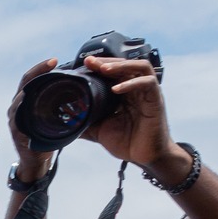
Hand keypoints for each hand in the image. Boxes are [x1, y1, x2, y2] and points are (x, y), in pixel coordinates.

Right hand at [7, 57, 60, 178]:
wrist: (37, 161)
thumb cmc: (47, 139)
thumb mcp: (55, 118)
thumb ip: (61, 104)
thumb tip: (83, 89)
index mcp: (27, 101)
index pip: (32, 79)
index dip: (41, 68)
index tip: (55, 60)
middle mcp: (18, 107)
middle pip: (25, 83)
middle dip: (38, 71)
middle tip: (53, 62)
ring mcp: (15, 118)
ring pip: (22, 96)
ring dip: (33, 86)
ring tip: (47, 77)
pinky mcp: (17, 130)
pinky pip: (20, 115)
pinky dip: (27, 106)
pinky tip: (36, 100)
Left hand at [80, 55, 185, 175]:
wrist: (143, 156)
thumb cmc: (126, 141)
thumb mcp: (97, 130)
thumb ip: (83, 121)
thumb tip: (61, 121)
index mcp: (124, 93)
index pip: (113, 72)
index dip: (99, 66)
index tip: (83, 64)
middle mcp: (136, 89)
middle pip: (125, 65)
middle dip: (107, 62)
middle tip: (90, 62)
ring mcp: (147, 93)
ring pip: (139, 68)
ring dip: (121, 66)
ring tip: (104, 69)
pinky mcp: (156, 100)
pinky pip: (147, 84)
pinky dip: (131, 83)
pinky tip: (116, 88)